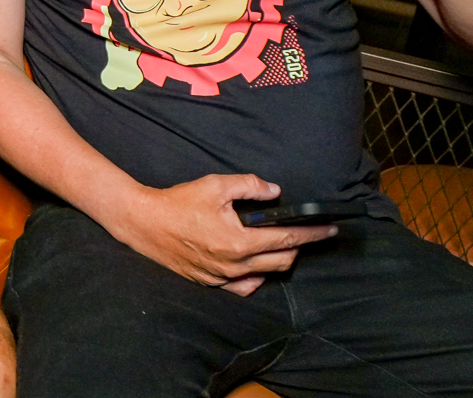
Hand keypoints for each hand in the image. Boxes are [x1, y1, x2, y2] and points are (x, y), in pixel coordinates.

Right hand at [109, 173, 336, 296]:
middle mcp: (235, 265)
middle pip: (282, 261)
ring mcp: (222, 277)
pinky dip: (254, 276)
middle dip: (298, 246)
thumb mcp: (215, 185)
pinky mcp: (210, 282)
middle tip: (305, 233)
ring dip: (277, 261)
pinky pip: (243, 287)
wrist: (144, 222)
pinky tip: (253, 264)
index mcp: (240, 241)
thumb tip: (274, 191)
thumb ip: (249, 186)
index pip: (287, 239)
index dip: (312, 233)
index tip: (329, 229)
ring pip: (264, 276)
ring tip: (278, 245)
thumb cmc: (178, 203)